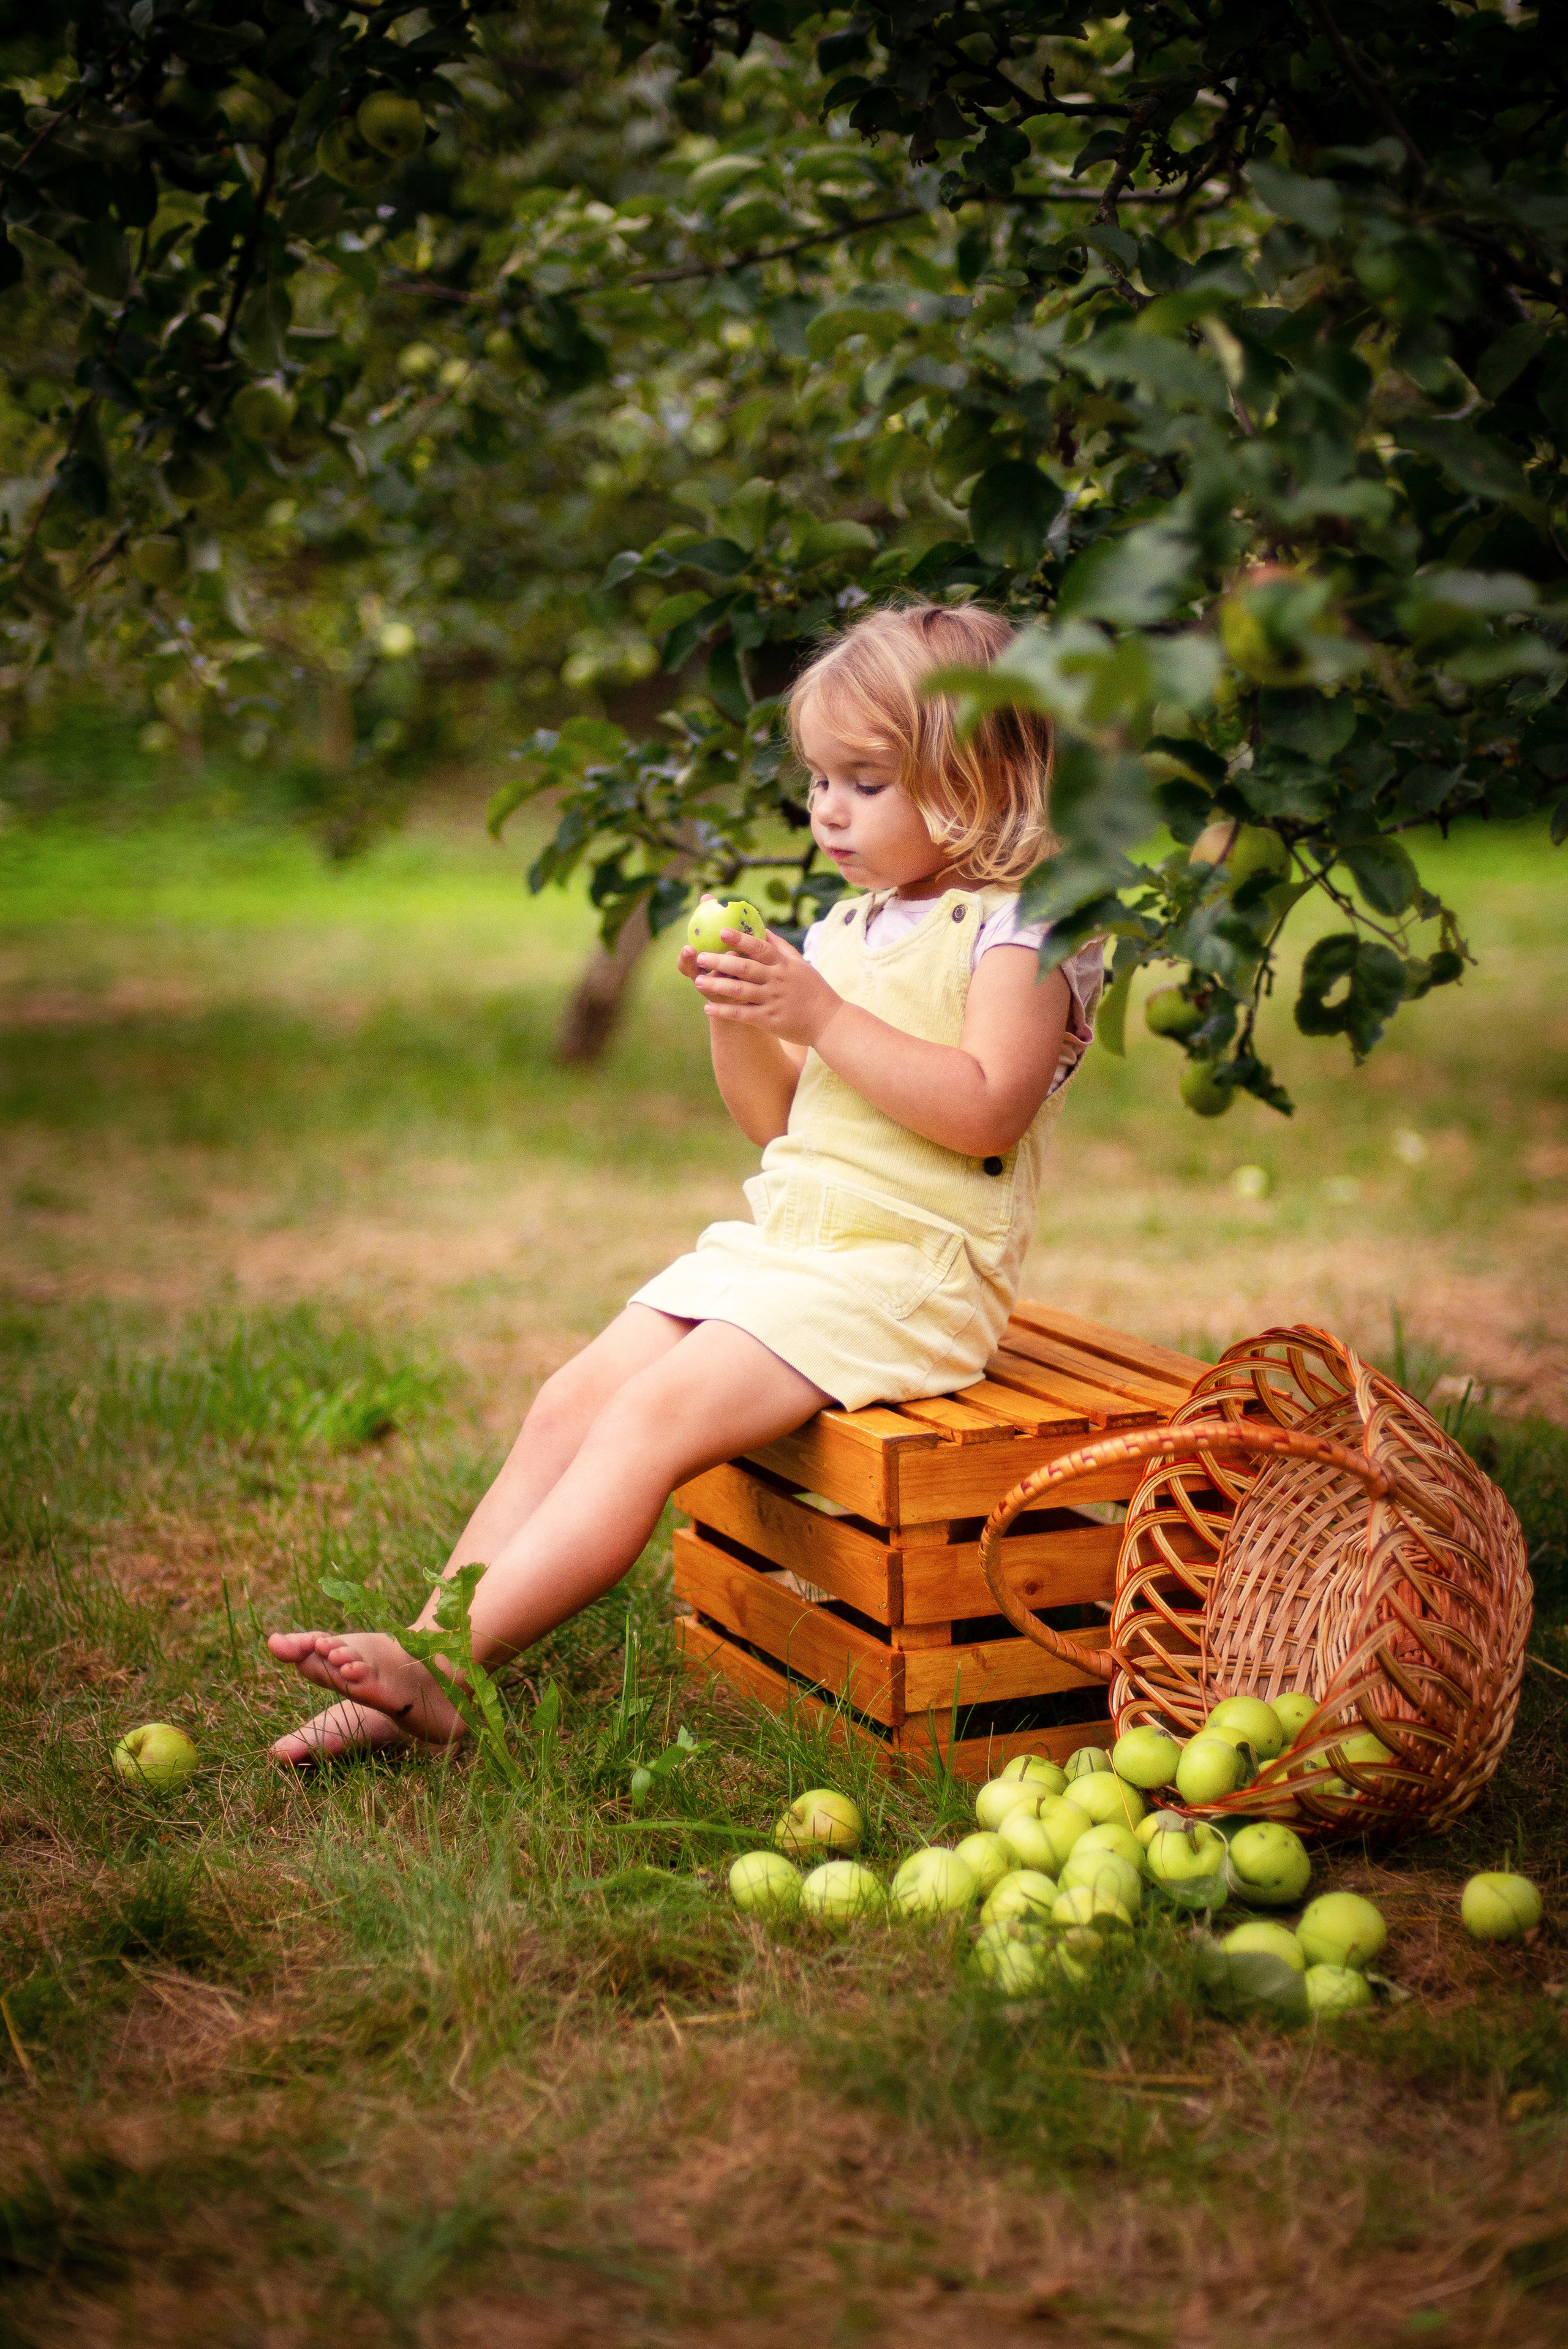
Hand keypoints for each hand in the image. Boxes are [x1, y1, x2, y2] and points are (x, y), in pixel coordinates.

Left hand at [683, 925, 840, 1047]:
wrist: (829, 1022)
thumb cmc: (814, 990)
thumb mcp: (800, 965)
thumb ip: (780, 947)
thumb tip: (762, 928)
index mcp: (784, 965)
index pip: (760, 948)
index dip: (740, 939)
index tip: (721, 931)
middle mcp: (777, 981)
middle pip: (745, 968)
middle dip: (720, 961)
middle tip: (700, 956)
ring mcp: (773, 1000)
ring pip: (740, 991)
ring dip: (717, 985)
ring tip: (698, 981)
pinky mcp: (769, 1020)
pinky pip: (742, 1014)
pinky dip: (724, 1010)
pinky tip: (707, 1007)